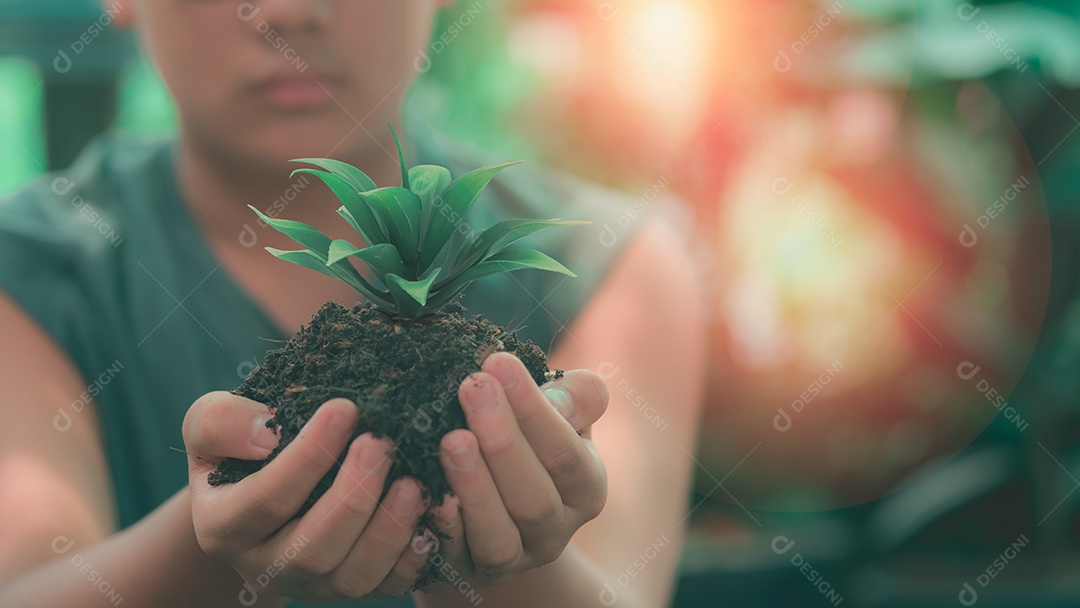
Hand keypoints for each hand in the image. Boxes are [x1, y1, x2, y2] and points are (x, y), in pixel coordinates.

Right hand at [183, 392, 435, 603]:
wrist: (263, 478)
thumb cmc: (243, 441)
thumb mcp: (212, 422)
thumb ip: (220, 421)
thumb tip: (265, 436)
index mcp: (223, 526)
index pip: (265, 501)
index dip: (306, 457)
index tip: (344, 408)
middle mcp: (265, 566)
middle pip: (311, 548)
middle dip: (353, 496)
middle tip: (382, 443)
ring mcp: (311, 584)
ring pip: (352, 577)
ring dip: (388, 531)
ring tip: (414, 481)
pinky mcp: (352, 587)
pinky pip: (386, 587)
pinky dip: (413, 557)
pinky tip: (432, 514)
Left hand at [419, 352, 608, 590]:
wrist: (494, 509)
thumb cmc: (528, 442)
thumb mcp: (560, 416)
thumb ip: (574, 397)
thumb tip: (558, 393)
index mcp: (585, 487)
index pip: (565, 451)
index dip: (533, 408)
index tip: (498, 362)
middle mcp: (555, 531)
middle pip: (534, 496)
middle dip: (502, 441)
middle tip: (471, 387)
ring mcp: (512, 559)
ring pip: (498, 534)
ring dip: (474, 486)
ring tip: (450, 439)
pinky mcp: (468, 573)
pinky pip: (456, 558)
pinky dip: (444, 527)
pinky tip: (427, 493)